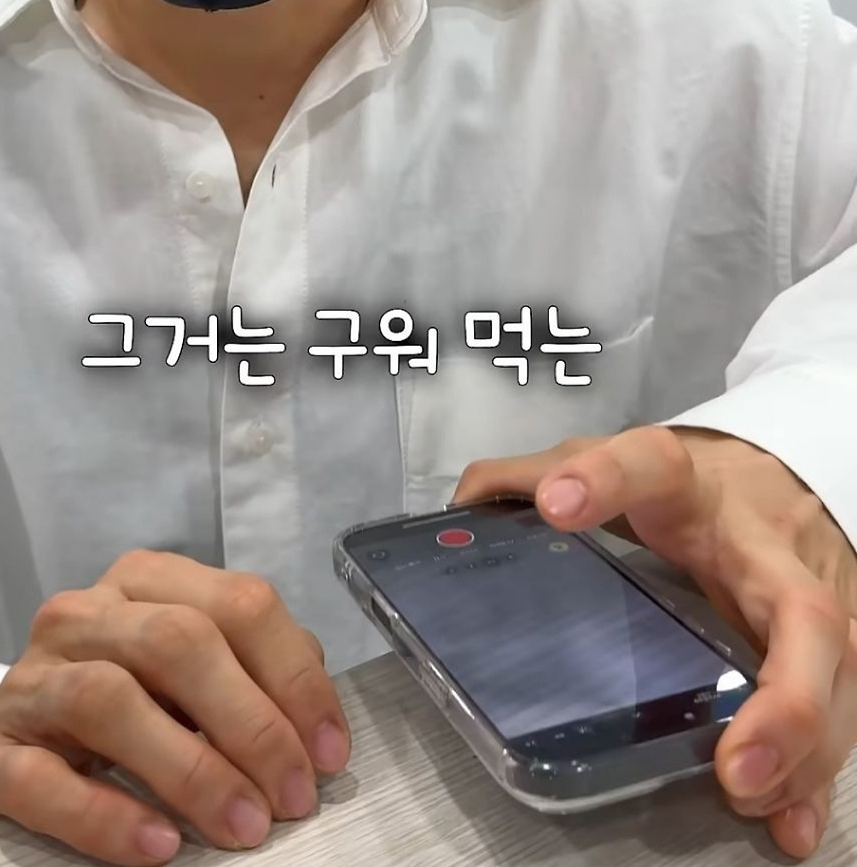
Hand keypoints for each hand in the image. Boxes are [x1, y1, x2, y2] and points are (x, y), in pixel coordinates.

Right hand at [0, 552, 349, 863]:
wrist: (15, 748)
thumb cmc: (129, 709)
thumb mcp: (192, 677)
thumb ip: (250, 673)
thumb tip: (316, 721)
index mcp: (146, 582)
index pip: (239, 604)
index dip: (295, 677)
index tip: (331, 752)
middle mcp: (83, 614)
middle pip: (180, 641)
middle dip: (252, 723)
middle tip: (294, 797)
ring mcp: (29, 678)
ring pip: (110, 697)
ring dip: (191, 768)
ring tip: (243, 826)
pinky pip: (40, 779)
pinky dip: (105, 816)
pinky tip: (159, 847)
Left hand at [455, 427, 856, 859]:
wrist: (779, 474)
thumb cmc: (684, 486)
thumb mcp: (606, 465)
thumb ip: (531, 478)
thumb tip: (465, 506)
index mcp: (685, 488)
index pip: (648, 465)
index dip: (603, 478)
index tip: (557, 506)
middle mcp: (761, 543)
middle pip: (800, 610)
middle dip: (782, 691)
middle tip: (735, 756)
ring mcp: (808, 594)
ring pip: (834, 672)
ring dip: (802, 745)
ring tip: (749, 791)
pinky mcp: (830, 645)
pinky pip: (841, 707)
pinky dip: (816, 772)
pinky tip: (792, 819)